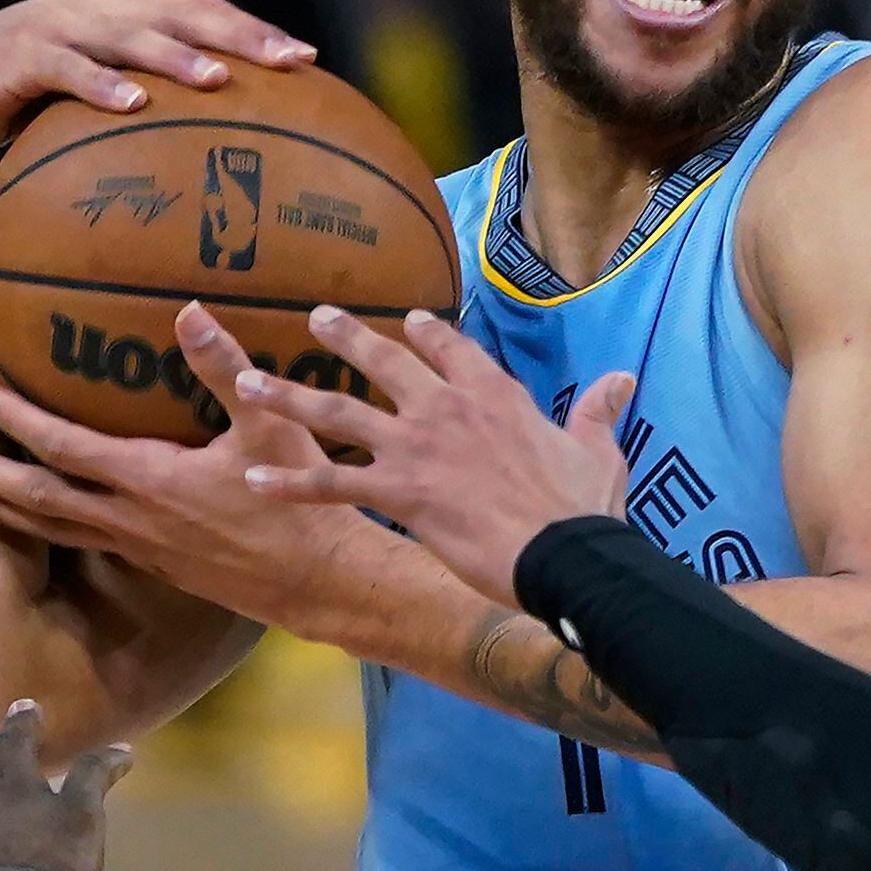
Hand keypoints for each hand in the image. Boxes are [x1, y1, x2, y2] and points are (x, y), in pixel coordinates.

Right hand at [0, 0, 312, 174]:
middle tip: (289, 62)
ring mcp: (54, 23)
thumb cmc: (29, 118)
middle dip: (238, 34)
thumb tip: (228, 170)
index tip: (309, 61)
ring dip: (174, 55)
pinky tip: (132, 104)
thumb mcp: (99, 112)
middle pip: (182, 11)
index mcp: (125, 9)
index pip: (203, 11)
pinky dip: (98, 83)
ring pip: (127, 32)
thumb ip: (154, 119)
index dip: (254, 29)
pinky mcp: (13, 52)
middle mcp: (97, 5)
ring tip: (217, 80)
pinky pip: (63, 67)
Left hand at [0, 302, 386, 636]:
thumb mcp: (266, 425)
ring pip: (54, 530)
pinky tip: (42, 521)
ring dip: (1, 514)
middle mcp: (132, 521)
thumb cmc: (297, 502)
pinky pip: (85, 543)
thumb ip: (223, 367)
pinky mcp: (159, 568)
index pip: (63, 447)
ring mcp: (142, 551)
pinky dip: (48, 529)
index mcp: (149, 481)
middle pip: (38, 499)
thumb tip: (188, 311)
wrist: (320, 582)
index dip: (17, 419)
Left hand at [232, 306, 632, 608]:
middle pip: (383, 361)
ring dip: (289, 396)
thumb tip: (623, 378)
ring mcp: (417, 446)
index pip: (452, 349)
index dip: (428, 332)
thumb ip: (599, 410)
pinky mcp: (399, 491)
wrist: (565, 553)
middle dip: (345, 336)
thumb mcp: (598, 449)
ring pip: (338, 411)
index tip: (407, 317)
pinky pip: (331, 483)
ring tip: (248, 382)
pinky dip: (290, 482)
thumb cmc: (583, 506)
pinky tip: (253, 479)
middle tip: (315, 318)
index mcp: (494, 394)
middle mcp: (446, 407)